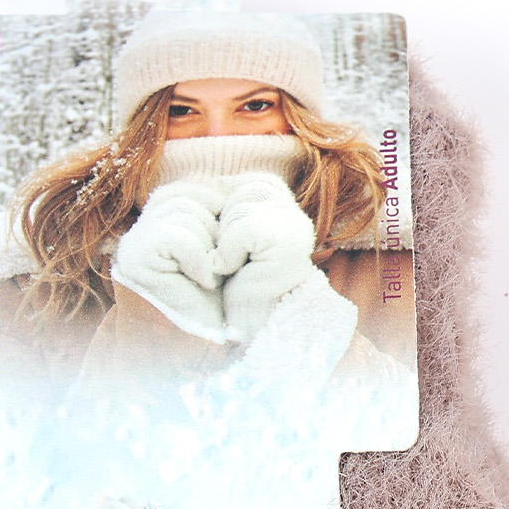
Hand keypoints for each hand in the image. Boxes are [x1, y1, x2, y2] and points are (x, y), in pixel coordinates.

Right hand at [110, 178, 227, 337]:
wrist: (198, 346)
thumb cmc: (219, 302)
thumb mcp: (227, 248)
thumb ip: (225, 214)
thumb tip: (241, 183)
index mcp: (170, 213)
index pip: (205, 188)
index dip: (227, 216)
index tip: (230, 253)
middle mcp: (148, 221)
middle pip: (197, 194)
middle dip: (218, 233)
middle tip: (220, 269)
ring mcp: (137, 237)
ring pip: (188, 212)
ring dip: (209, 250)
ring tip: (209, 279)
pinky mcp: (134, 254)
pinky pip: (178, 235)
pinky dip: (198, 260)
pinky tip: (203, 281)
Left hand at [210, 172, 316, 342]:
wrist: (246, 327)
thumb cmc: (233, 282)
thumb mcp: (227, 234)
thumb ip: (227, 203)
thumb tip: (213, 181)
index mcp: (284, 206)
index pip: (242, 182)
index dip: (223, 213)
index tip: (230, 246)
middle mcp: (295, 215)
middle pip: (241, 191)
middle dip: (224, 228)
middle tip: (235, 259)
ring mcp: (295, 229)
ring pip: (239, 210)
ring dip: (225, 243)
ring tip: (237, 266)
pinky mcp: (288, 245)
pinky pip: (242, 231)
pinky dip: (229, 253)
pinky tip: (236, 271)